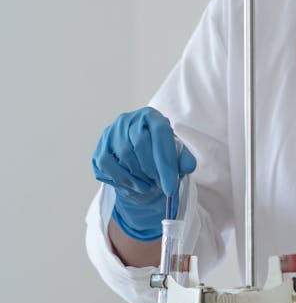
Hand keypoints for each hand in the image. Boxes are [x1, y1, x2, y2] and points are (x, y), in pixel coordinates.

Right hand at [92, 107, 195, 240]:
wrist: (138, 158)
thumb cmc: (159, 153)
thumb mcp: (176, 154)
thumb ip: (184, 159)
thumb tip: (188, 166)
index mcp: (151, 115)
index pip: (160, 132)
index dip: (165, 161)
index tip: (170, 186)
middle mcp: (128, 120)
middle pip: (140, 143)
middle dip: (152, 170)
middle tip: (161, 185)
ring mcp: (110, 133)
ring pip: (124, 156)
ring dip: (139, 178)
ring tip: (150, 185)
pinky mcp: (99, 149)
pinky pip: (108, 166)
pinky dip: (123, 180)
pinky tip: (135, 185)